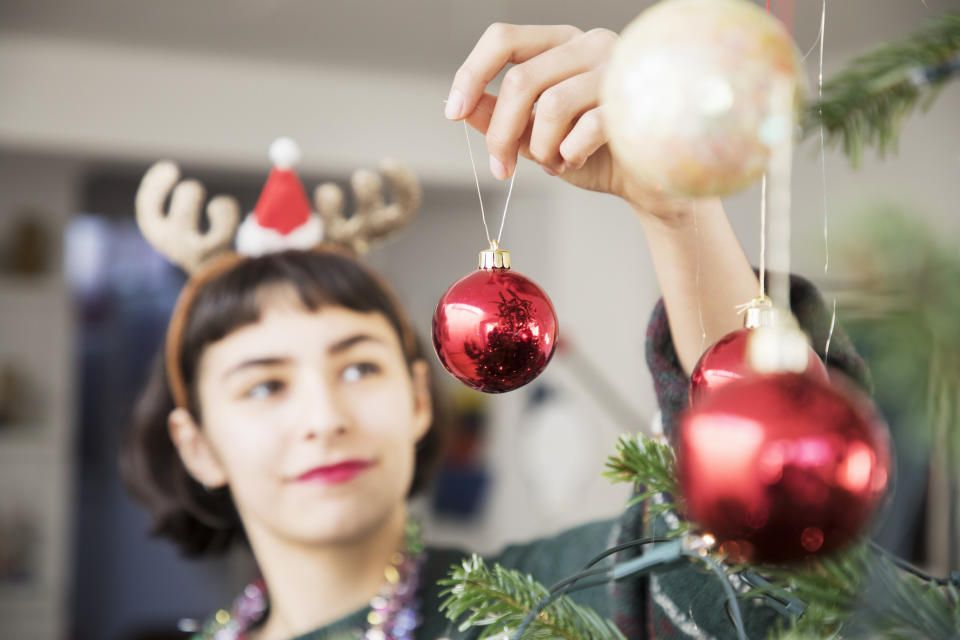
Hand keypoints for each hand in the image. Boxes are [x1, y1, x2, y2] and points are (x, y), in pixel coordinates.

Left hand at [445, 23, 690, 219]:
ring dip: (541, 148)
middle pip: (521, 79)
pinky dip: (570, 153)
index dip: (471, 73)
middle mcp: (591, 44)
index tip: (453, 112)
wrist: (645, 182)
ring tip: (554, 163)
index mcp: (563, 44)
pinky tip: (576, 160)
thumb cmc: (592, 153)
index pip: (504, 38)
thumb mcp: (536, 136)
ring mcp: (618, 70)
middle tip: (500, 167)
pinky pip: (585, 127)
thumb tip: (463, 108)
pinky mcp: (637, 103)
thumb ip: (501, 118)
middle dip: (501, 132)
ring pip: (551, 106)